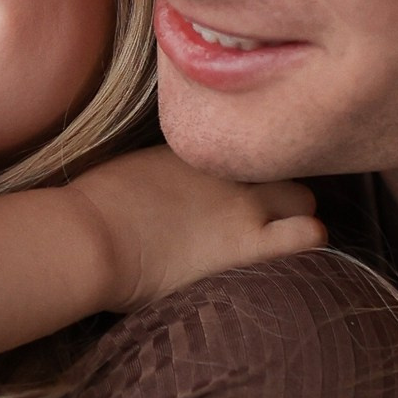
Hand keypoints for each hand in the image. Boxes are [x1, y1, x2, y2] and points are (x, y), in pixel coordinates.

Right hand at [69, 146, 321, 308]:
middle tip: (269, 211)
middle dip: (280, 187)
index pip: (244, 149)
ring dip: (296, 214)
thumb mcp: (129, 173)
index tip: (242, 185)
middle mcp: (226, 168)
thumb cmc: (92, 210)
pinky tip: (301, 248)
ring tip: (284, 235)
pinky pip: (306, 233)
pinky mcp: (246, 244)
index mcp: (195, 149)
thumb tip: (158, 190)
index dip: (248, 169)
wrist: (90, 239)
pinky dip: (308, 239)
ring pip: (302, 197)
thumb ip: (158, 175)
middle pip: (281, 165)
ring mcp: (242, 203)